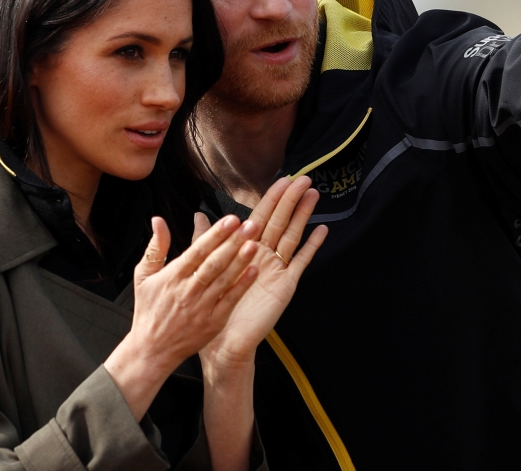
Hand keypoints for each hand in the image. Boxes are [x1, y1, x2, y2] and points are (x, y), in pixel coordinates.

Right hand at [105, 214, 259, 419]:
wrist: (152, 350)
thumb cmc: (149, 312)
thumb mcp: (144, 276)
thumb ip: (156, 247)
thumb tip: (158, 220)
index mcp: (172, 277)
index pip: (197, 251)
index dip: (215, 234)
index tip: (231, 220)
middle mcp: (188, 290)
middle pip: (214, 262)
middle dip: (233, 242)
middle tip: (250, 225)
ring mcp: (201, 307)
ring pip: (224, 280)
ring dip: (241, 261)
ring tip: (255, 243)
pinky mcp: (213, 322)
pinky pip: (230, 301)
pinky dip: (242, 286)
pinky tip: (254, 272)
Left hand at [200, 176, 327, 368]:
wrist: (224, 342)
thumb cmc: (215, 306)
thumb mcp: (206, 267)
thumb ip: (206, 239)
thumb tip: (199, 214)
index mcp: (246, 249)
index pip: (261, 216)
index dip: (272, 197)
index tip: (283, 179)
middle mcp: (264, 255)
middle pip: (280, 221)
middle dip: (291, 199)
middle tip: (303, 178)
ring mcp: (277, 268)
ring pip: (291, 235)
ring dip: (303, 215)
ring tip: (313, 194)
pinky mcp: (285, 284)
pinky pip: (300, 262)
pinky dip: (311, 246)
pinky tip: (321, 230)